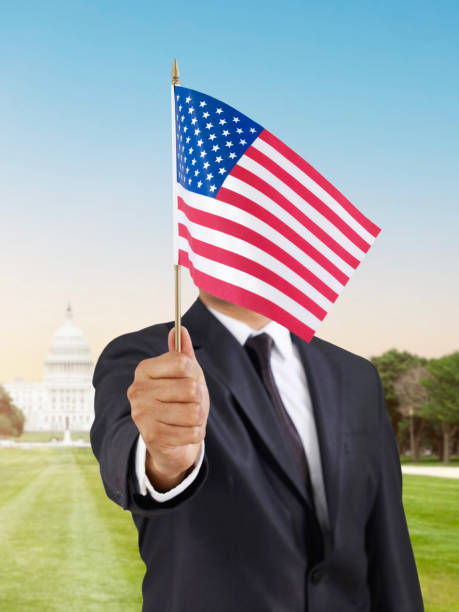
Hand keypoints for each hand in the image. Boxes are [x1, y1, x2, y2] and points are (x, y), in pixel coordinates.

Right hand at [127, 325, 209, 491]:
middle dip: (198, 398)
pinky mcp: (151, 436)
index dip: (195, 373)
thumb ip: (183, 354)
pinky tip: (185, 432)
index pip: (182, 362)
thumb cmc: (180, 402)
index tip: (190, 380)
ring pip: (193, 412)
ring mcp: (142, 413)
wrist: (171, 441)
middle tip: (189, 404)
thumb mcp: (186, 376)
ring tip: (187, 419)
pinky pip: (192, 432)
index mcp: (144, 370)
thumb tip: (179, 328)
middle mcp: (138, 390)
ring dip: (198, 418)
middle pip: (190, 388)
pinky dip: (196, 434)